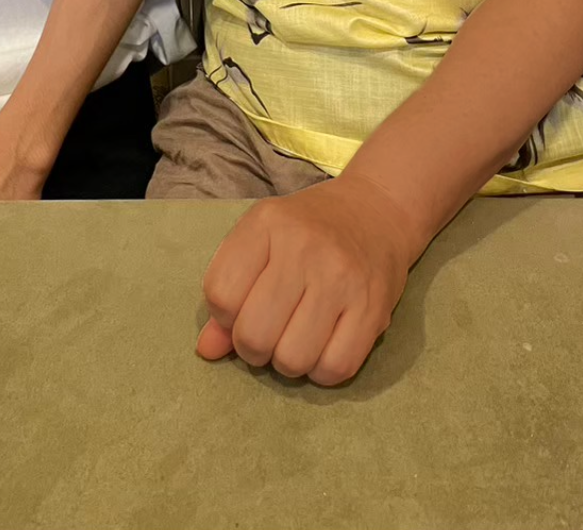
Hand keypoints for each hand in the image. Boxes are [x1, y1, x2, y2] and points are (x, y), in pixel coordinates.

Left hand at [196, 175, 412, 385]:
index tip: (243, 307)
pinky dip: (322, 371)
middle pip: (254, 334)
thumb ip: (230, 290)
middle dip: (253, 347)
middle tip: (269, 331)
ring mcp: (341, 278)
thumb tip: (206, 351)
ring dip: (287, 362)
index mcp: (267, 223)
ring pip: (292, 359)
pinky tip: (323, 347)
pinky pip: (335, 369)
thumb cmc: (309, 229)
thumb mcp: (261, 240)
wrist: (376, 211)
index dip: (224, 315)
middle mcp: (303, 248)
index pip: (220, 293)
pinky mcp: (374, 309)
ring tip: (296, 338)